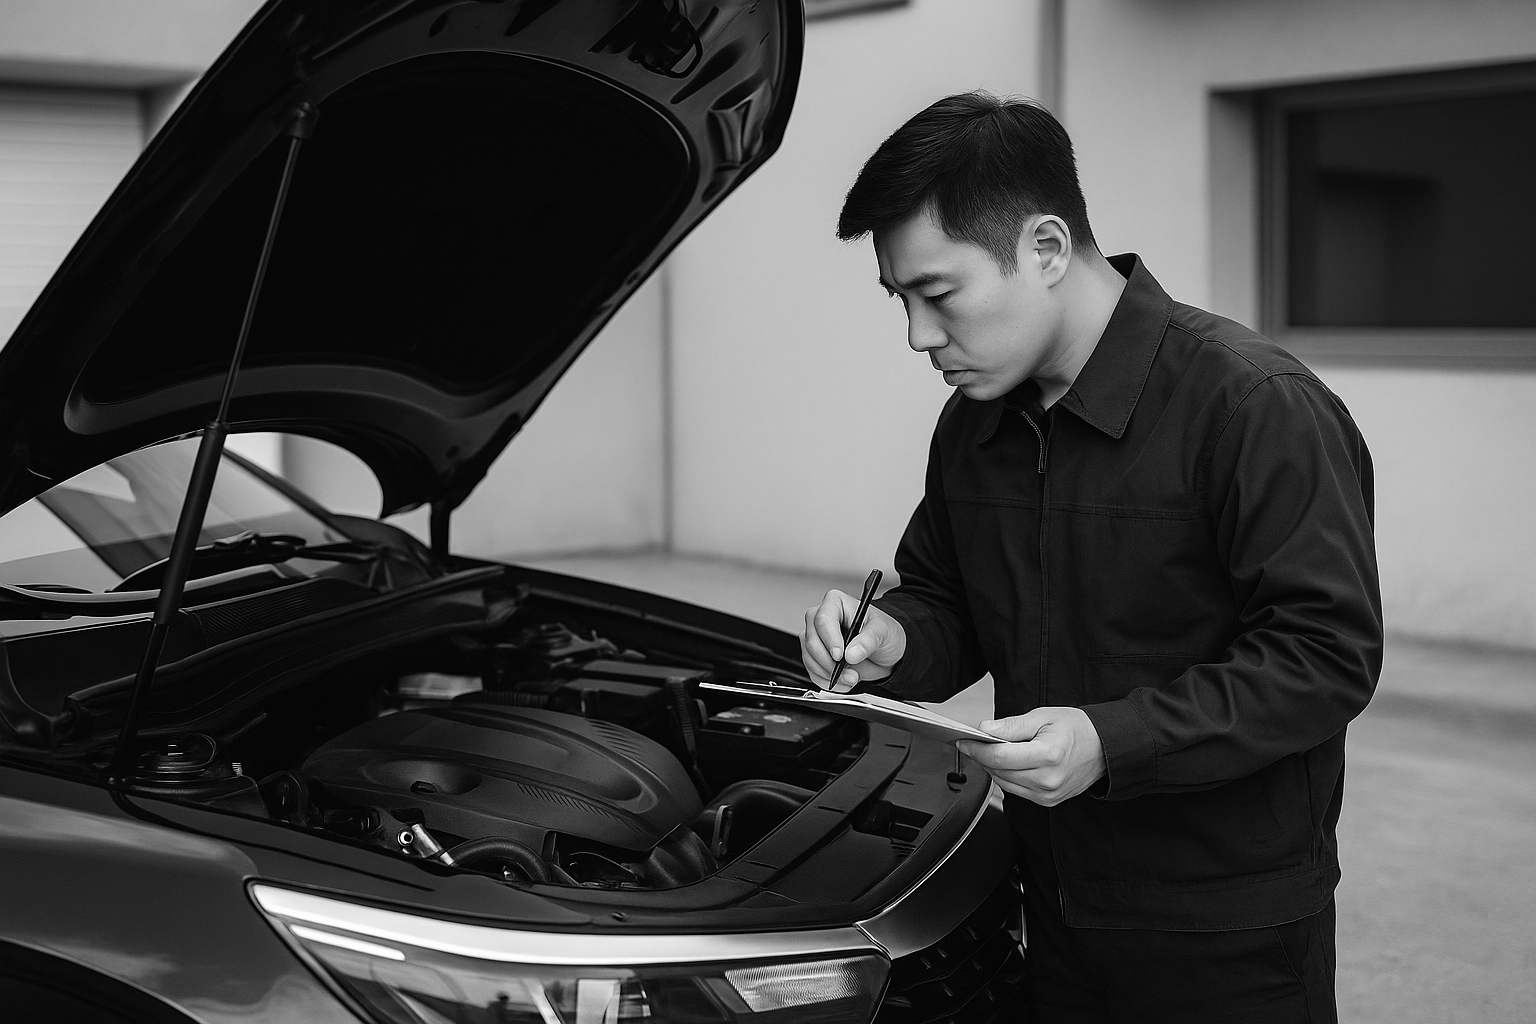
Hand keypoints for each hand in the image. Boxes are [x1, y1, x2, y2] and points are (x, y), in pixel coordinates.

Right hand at [801, 589, 906, 689]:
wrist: (885, 653)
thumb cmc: (883, 633)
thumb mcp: (883, 632)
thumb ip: (868, 641)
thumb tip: (851, 653)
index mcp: (836, 603)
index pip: (823, 619)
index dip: (830, 639)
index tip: (840, 656)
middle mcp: (822, 619)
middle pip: (812, 641)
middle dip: (829, 662)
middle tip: (849, 672)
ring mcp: (816, 638)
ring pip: (809, 658)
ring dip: (829, 674)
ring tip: (851, 677)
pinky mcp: (815, 656)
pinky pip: (812, 671)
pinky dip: (827, 680)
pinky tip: (843, 681)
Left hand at [956, 707, 1105, 805]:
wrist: (1104, 748)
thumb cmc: (1077, 729)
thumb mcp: (1043, 716)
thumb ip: (1012, 725)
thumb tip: (985, 729)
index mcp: (1048, 756)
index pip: (1000, 756)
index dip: (977, 748)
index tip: (964, 740)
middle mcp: (1048, 780)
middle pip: (999, 771)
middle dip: (982, 756)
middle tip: (974, 741)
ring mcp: (1048, 795)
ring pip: (1004, 783)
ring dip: (992, 767)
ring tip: (991, 749)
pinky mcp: (1047, 802)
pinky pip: (1016, 791)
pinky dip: (1006, 776)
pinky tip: (1008, 762)